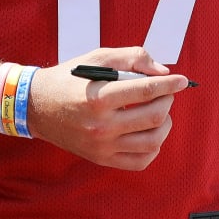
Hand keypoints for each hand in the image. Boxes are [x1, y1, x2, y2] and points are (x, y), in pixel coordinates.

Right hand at [25, 48, 190, 170]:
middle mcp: (101, 125)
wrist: (37, 107)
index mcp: (99, 97)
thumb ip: (132, 58)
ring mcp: (102, 146)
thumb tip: (162, 71)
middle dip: (167, 101)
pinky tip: (149, 132)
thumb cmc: (69, 78)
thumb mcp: (97, 58)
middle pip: (154, 116)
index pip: (146, 91)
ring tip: (158, 111)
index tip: (182, 80)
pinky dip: (153, 147)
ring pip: (153, 141)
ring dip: (165, 123)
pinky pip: (141, 161)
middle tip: (165, 93)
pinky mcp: (102, 159)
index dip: (170, 85)